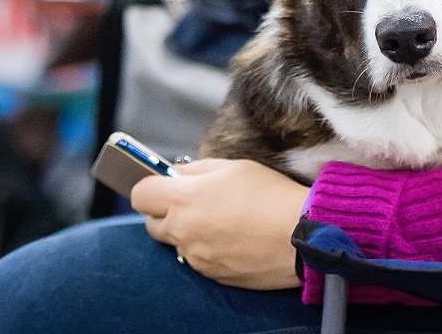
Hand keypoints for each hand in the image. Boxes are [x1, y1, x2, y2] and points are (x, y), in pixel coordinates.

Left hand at [131, 158, 308, 289]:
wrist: (300, 236)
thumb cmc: (269, 194)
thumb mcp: (234, 167)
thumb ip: (199, 169)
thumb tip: (179, 173)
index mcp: (184, 200)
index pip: (141, 194)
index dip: (151, 185)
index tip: (165, 183)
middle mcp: (183, 231)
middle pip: (151, 223)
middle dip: (165, 211)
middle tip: (194, 200)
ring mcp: (195, 257)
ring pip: (177, 242)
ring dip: (189, 230)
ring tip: (223, 219)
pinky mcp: (211, 275)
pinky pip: (198, 258)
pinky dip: (207, 247)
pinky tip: (235, 237)